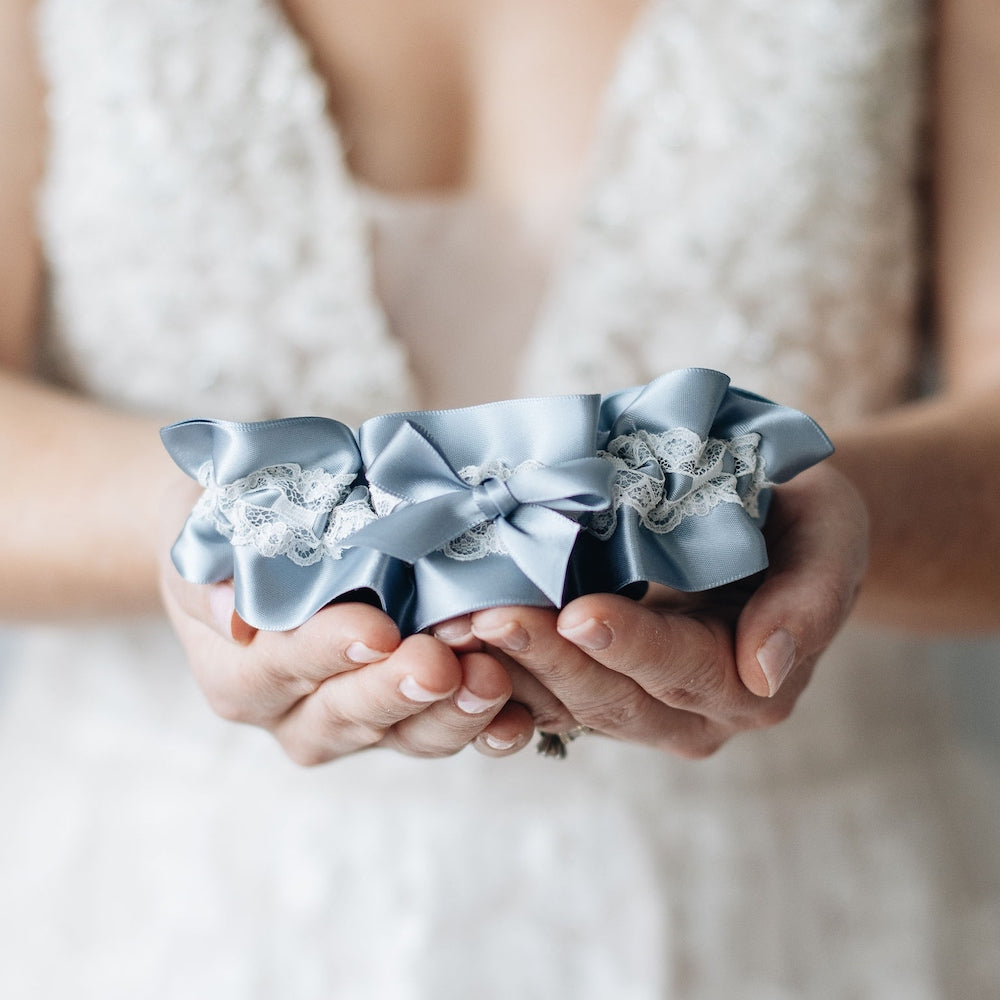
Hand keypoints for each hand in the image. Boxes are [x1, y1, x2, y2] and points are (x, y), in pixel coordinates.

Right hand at [157, 483, 534, 763]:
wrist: (256, 555)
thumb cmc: (234, 532)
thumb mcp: (207, 534)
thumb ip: (210, 571)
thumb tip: (229, 613)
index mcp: (240, 674)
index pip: (279, 667)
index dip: (328, 652)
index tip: (375, 632)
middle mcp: (294, 714)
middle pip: (346, 715)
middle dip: (398, 691)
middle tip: (442, 665)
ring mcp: (354, 724)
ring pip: (403, 736)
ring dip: (451, 715)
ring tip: (491, 681)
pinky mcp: (404, 721)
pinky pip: (444, 734)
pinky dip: (485, 731)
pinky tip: (519, 717)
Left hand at [465, 463, 868, 757]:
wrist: (775, 527)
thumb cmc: (802, 521)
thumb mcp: (829, 537)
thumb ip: (809, 602)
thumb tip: (766, 671)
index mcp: (754, 684)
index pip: (683, 671)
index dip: (631, 645)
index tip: (578, 613)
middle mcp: (695, 714)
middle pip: (613, 699)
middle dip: (548, 658)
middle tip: (486, 615)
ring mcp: (642, 709)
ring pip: (567, 705)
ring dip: (508, 670)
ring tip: (453, 628)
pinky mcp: (599, 690)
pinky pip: (545, 696)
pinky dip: (500, 673)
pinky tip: (454, 641)